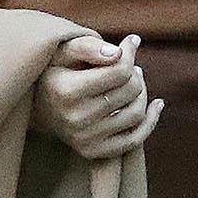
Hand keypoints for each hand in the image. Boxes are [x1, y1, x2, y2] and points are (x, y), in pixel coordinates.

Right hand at [31, 32, 162, 159]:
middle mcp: (74, 119)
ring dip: (142, 92)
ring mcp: (83, 139)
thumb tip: (118, 53)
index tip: (128, 45)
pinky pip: (134, 140)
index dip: (129, 54)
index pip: (119, 71)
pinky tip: (157, 104)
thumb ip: (89, 46)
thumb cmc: (58, 69)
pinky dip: (150, 120)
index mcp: (65, 91)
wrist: (41, 103)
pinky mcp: (93, 152)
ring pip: (136, 113)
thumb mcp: (65, 49)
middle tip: (130, 66)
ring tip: (133, 80)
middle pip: (130, 91)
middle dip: (136, 73)